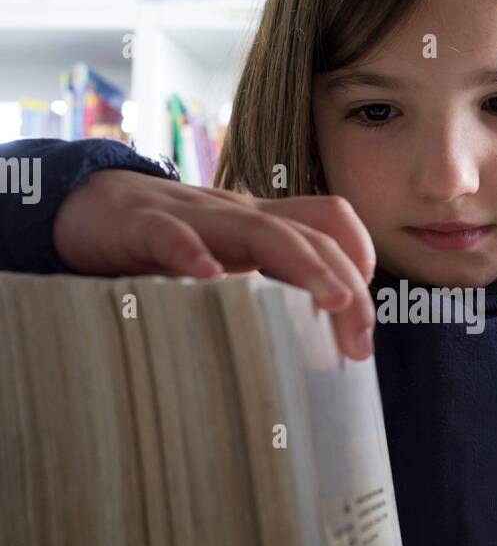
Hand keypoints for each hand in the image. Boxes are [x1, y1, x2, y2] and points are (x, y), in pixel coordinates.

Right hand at [53, 169, 377, 359]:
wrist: (81, 202)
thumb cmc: (162, 240)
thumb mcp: (224, 260)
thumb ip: (263, 285)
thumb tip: (314, 340)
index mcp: (258, 223)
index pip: (327, 223)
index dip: (359, 257)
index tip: (365, 320)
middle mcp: (235, 215)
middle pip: (309, 234)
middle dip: (346, 283)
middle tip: (360, 343)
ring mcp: (191, 216)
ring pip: (258, 228)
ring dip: (304, 263)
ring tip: (333, 301)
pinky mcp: (139, 224)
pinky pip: (169, 232)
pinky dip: (191, 250)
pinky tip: (208, 277)